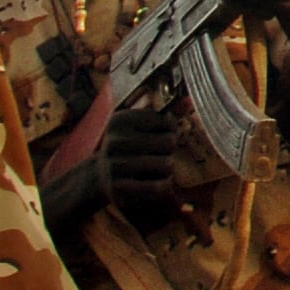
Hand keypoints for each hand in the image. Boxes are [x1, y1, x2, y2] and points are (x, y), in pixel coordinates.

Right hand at [100, 99, 189, 223]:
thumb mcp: (140, 125)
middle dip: (169, 148)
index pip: (166, 121)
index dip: (171, 128)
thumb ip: (165, 115)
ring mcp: (115, 165)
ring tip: (159, 166)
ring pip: (166, 165)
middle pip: (169, 142)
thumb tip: (188, 101)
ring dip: (168, 167)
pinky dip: (165, 184)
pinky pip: (157, 186)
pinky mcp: (119, 188)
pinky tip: (163, 181)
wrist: (101, 174)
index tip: (164, 132)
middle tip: (161, 152)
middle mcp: (115, 141)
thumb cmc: (130, 146)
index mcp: (120, 120)